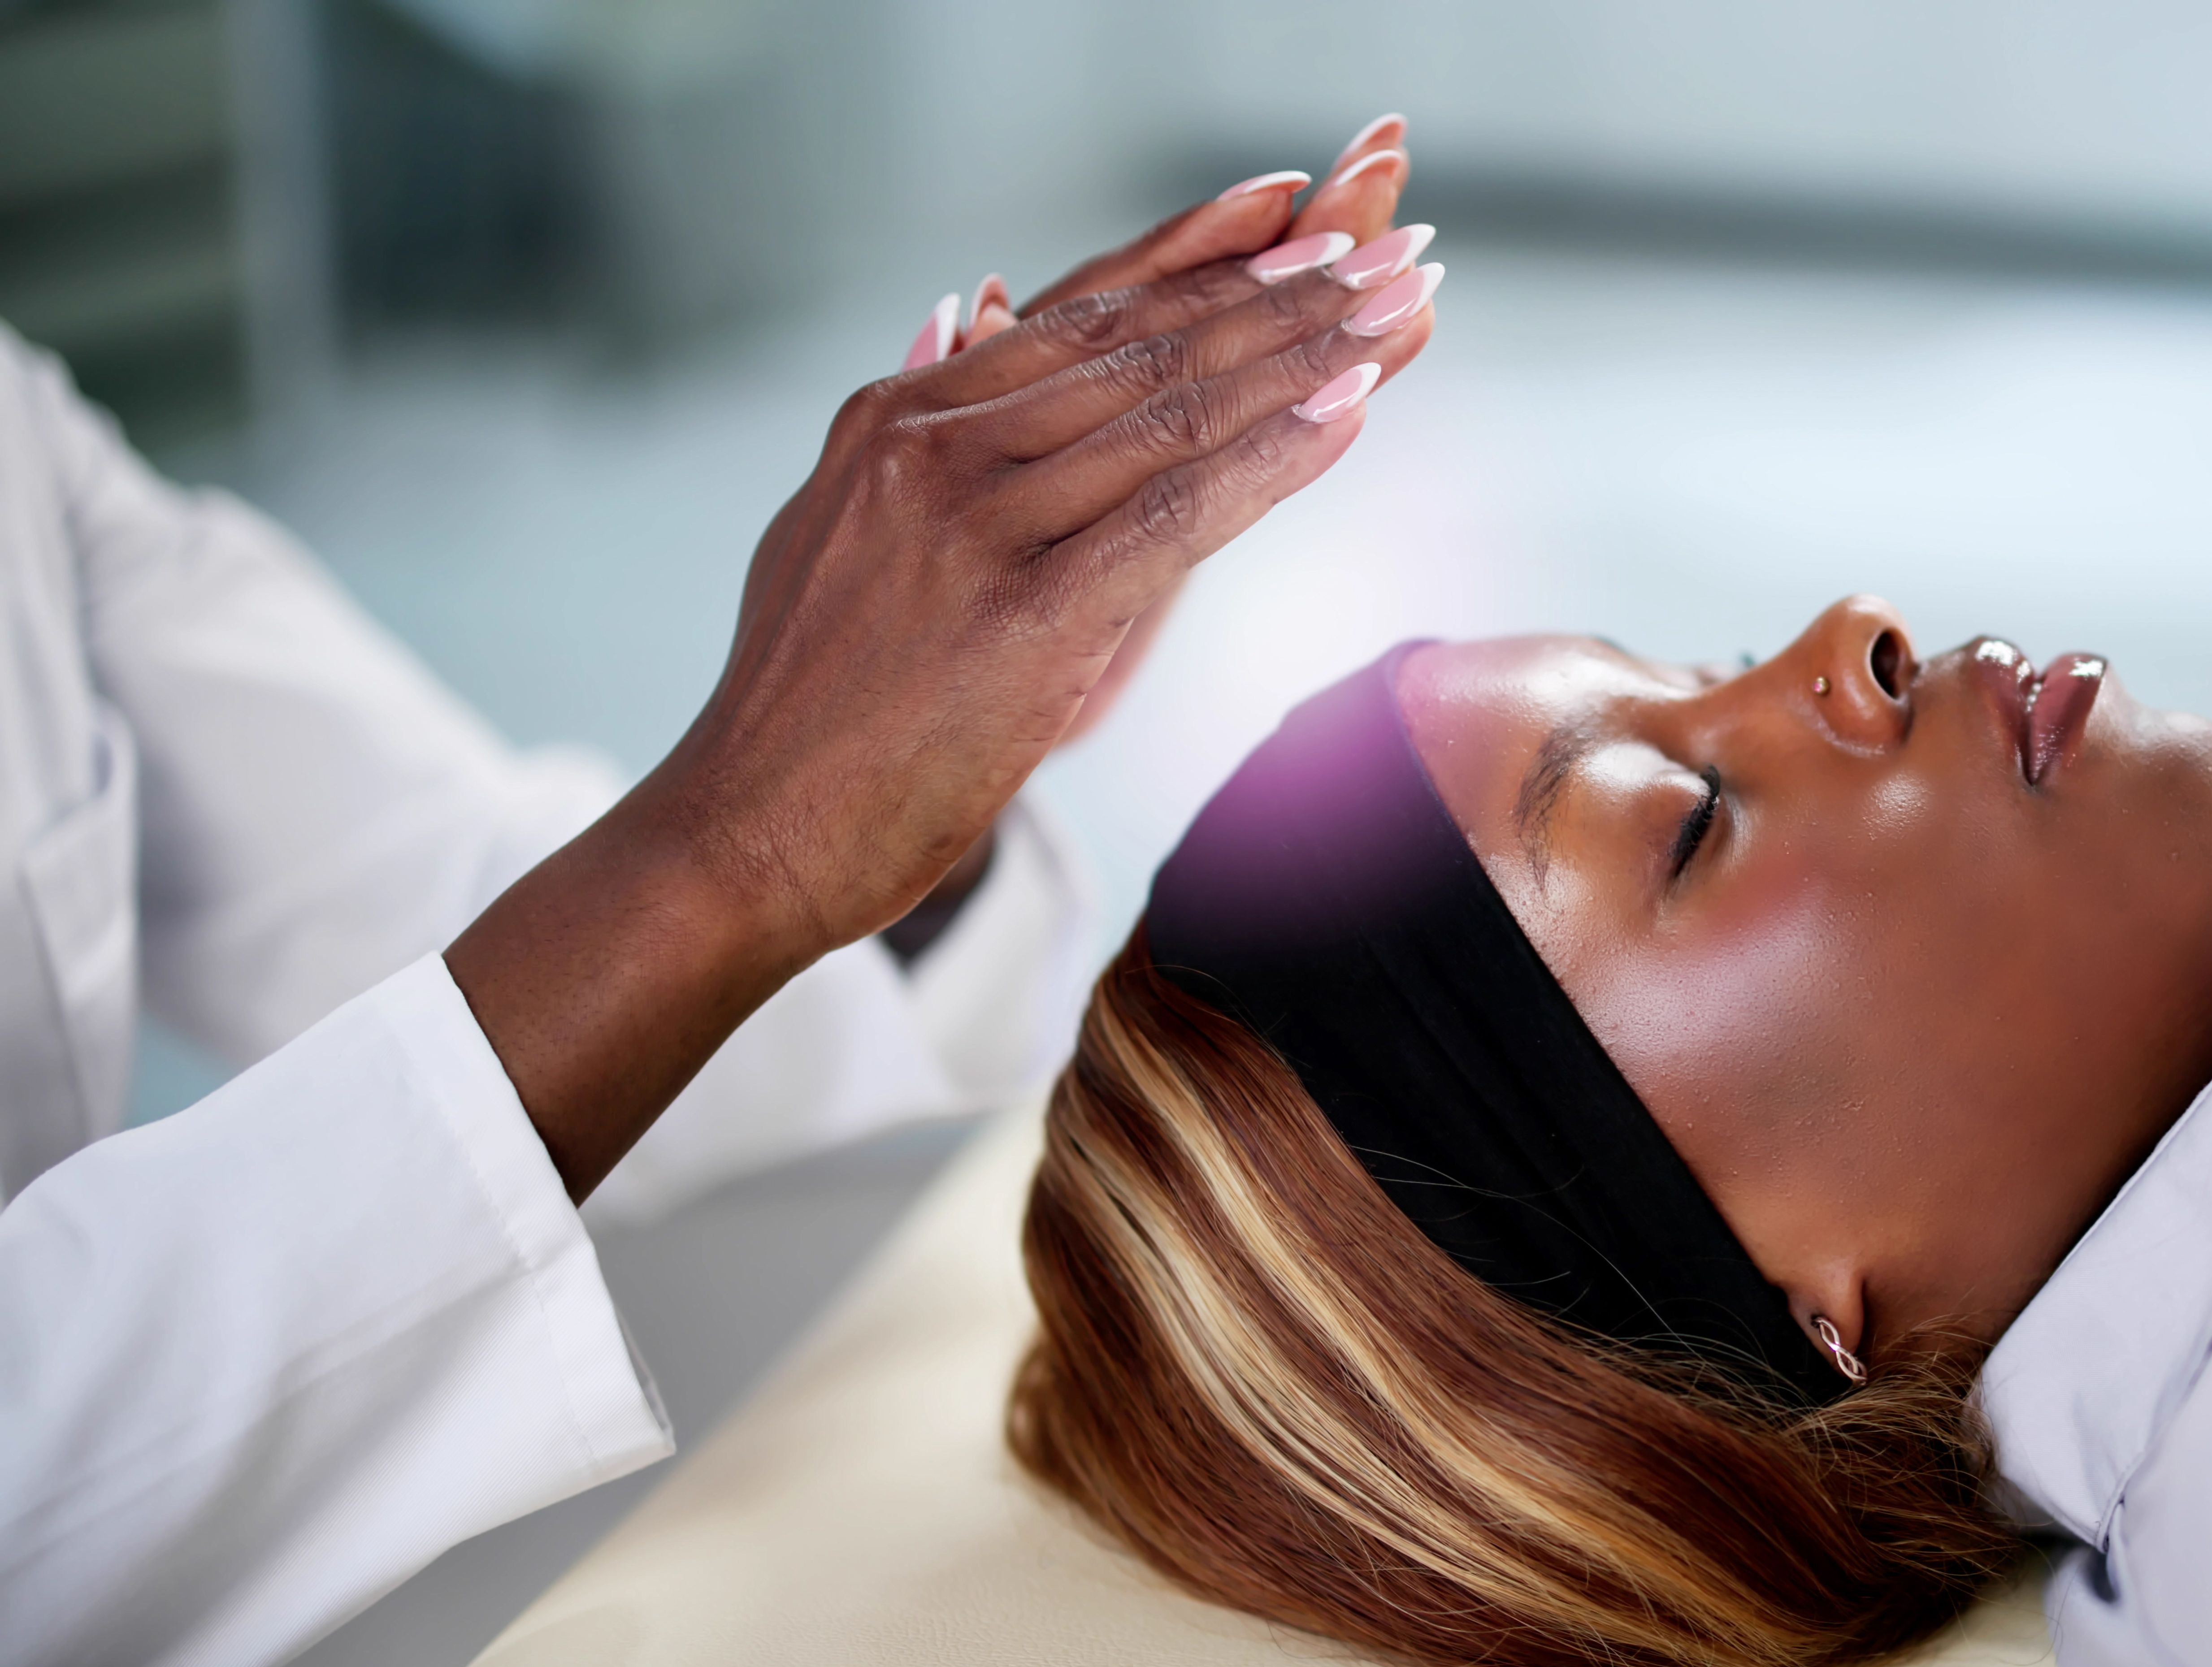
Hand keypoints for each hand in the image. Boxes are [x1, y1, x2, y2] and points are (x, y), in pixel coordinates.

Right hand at [446, 149, 1440, 1196]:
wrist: (743, 830)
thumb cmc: (805, 705)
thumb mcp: (832, 528)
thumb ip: (905, 427)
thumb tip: (950, 314)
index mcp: (894, 421)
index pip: (1077, 313)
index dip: (1199, 259)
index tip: (1293, 220)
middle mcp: (931, 450)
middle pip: (1141, 348)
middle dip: (1280, 294)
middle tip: (1386, 252)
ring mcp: (974, 527)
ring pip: (1171, 414)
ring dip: (1305, 356)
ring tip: (1397, 307)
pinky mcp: (1025, 616)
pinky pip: (1177, 515)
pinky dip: (1272, 458)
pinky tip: (1348, 410)